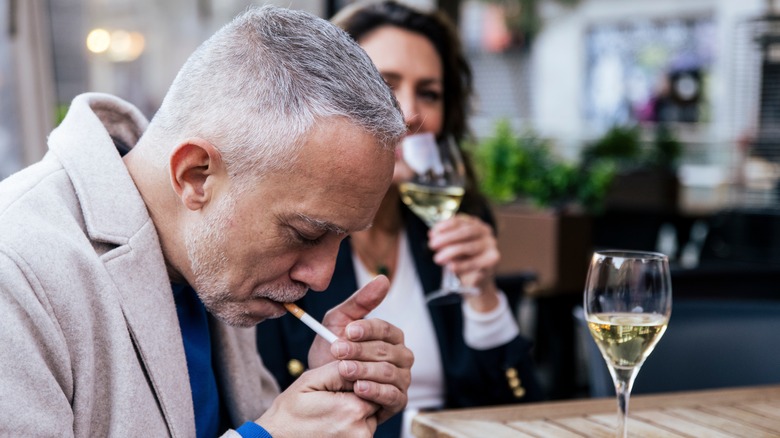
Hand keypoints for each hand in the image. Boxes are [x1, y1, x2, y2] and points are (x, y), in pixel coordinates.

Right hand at [255, 361, 378, 436]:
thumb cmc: (290, 414)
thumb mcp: (310, 380)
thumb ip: (339, 369)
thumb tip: (360, 361)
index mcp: (352, 409)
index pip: (373, 386)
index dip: (357, 381)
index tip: (340, 386)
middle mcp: (361, 431)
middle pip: (374, 403)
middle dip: (358, 398)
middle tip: (332, 402)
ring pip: (369, 419)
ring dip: (356, 414)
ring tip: (329, 415)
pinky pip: (362, 432)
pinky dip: (351, 427)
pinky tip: (331, 426)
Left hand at [308, 276, 413, 423]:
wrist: (322, 387)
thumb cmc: (332, 352)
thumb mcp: (338, 322)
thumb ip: (360, 301)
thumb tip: (383, 278)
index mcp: (391, 336)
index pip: (386, 330)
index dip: (367, 329)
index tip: (348, 331)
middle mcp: (402, 357)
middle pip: (387, 351)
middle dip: (359, 351)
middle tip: (337, 352)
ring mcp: (402, 379)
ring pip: (389, 372)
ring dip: (364, 370)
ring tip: (343, 370)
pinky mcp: (397, 401)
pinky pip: (393, 396)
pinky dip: (375, 392)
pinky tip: (358, 389)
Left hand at [428, 214, 500, 310]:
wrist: (477, 279)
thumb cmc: (464, 259)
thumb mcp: (453, 247)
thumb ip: (445, 239)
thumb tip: (433, 235)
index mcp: (476, 225)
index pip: (460, 221)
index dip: (445, 226)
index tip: (432, 232)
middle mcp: (486, 234)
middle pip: (466, 232)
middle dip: (447, 238)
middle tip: (432, 245)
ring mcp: (491, 247)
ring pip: (470, 247)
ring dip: (451, 252)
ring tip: (438, 259)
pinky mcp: (491, 263)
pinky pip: (474, 263)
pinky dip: (461, 265)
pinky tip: (451, 267)